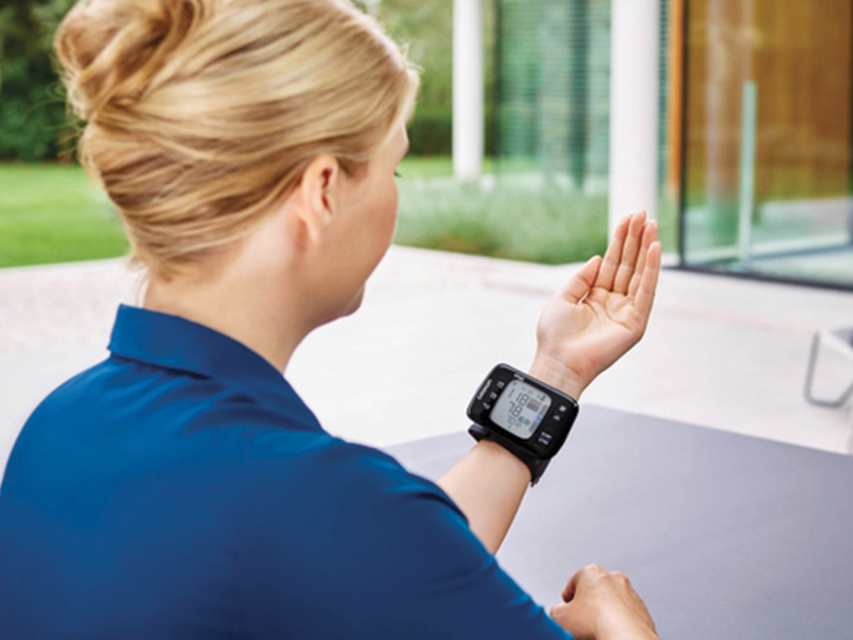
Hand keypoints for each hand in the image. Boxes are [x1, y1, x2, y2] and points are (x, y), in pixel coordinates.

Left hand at [530, 212, 660, 398]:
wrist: (558, 360)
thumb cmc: (555, 335)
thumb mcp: (563, 297)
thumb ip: (581, 277)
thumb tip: (598, 257)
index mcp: (596, 297)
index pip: (613, 263)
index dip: (620, 241)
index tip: (628, 218)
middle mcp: (614, 303)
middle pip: (629, 265)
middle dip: (636, 239)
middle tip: (644, 214)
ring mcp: (626, 312)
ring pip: (640, 274)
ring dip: (646, 249)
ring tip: (652, 225)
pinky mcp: (635, 323)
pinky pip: (646, 291)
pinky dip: (652, 270)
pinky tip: (654, 249)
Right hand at [550, 564, 658, 639]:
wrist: (626, 637)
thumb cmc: (597, 622)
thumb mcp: (562, 616)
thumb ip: (557, 611)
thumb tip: (558, 612)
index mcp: (591, 572)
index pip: (574, 582)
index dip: (568, 598)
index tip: (566, 608)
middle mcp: (613, 578)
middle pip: (595, 590)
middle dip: (588, 604)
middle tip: (580, 620)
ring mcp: (630, 593)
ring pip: (612, 602)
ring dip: (605, 613)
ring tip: (596, 630)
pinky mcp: (642, 611)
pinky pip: (626, 616)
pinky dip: (619, 623)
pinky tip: (611, 633)